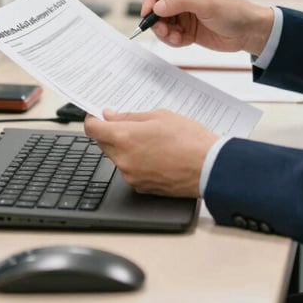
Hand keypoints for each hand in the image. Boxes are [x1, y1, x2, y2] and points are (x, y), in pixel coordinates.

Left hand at [84, 109, 217, 196]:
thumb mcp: (159, 116)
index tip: (97, 115)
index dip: (92, 119)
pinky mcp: (141, 187)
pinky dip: (136, 161)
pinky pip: (130, 170)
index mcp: (125, 138)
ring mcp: (131, 176)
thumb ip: (130, 117)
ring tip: (150, 139)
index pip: (92, 129)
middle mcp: (123, 160)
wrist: (209, 167)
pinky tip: (156, 154)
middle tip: (129, 124)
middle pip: (103, 144)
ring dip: (125, 147)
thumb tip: (111, 116)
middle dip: (111, 132)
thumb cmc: (189, 139)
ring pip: (117, 157)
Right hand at [141, 0, 273, 54]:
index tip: (148, 13)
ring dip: (164, 32)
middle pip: (155, 5)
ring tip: (176, 38)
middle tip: (162, 30)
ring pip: (160, 22)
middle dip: (156, 20)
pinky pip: (169, 35)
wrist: (249, 32)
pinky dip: (172, 40)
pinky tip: (182, 41)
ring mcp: (183, 13)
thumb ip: (181, 3)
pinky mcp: (185, 28)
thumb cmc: (234, 10)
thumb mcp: (207, 4)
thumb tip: (158, 7)